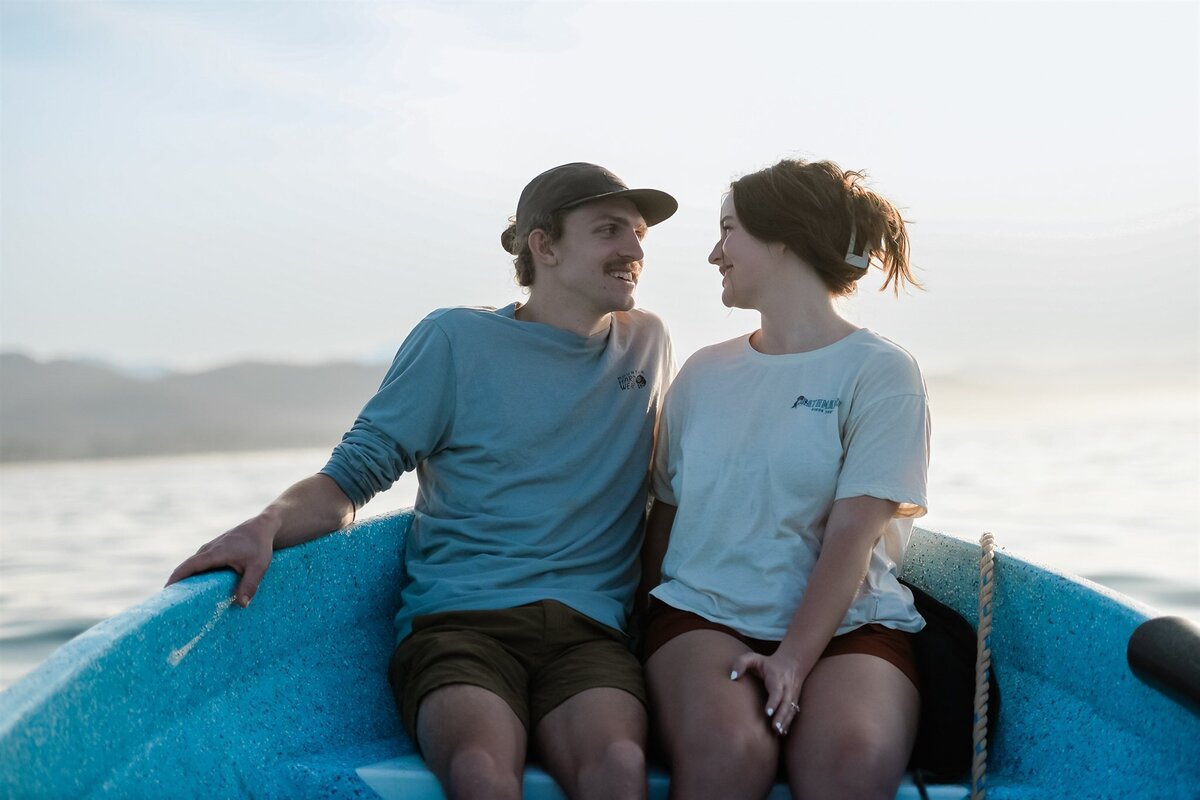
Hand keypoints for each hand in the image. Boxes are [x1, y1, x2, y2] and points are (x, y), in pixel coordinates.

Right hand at [165, 513, 279, 607]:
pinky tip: (194, 589)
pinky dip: (193, 575)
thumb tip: (242, 605)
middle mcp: (208, 550)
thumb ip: (250, 585)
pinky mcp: (212, 551)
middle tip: (169, 604)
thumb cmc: (260, 546)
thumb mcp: (259, 566)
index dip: (176, 578)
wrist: (261, 527)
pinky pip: (198, 564)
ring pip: (192, 566)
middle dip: (176, 584)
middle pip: (186, 568)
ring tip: (179, 600)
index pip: (190, 566)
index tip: (166, 592)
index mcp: (216, 553)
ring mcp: (208, 549)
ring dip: (184, 580)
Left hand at [730, 650, 804, 736]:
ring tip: (778, 732)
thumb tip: (732, 677)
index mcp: (776, 677)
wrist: (793, 662)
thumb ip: (741, 663)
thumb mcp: (753, 657)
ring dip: (785, 721)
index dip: (773, 702)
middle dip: (780, 716)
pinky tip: (782, 732)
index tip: (768, 713)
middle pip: (785, 703)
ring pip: (790, 709)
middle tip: (774, 727)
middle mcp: (787, 687)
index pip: (777, 691)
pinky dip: (788, 723)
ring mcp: (792, 695)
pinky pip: (793, 713)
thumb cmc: (768, 662)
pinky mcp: (794, 701)